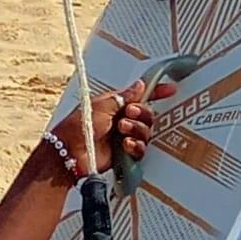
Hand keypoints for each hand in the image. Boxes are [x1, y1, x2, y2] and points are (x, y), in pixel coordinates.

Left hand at [44, 75, 172, 180]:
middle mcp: (122, 120)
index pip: (140, 96)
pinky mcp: (125, 155)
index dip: (156, 92)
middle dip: (141, 113)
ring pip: (146, 131)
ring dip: (137, 129)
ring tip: (122, 130)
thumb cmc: (80, 126)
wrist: (70, 153)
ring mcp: (124, 137)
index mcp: (116, 105)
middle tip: (127, 114)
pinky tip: (125, 145)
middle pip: (147, 114)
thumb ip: (124, 96)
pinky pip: (141, 148)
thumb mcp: (102, 105)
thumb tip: (140, 85)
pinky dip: (136, 145)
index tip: (171, 89)